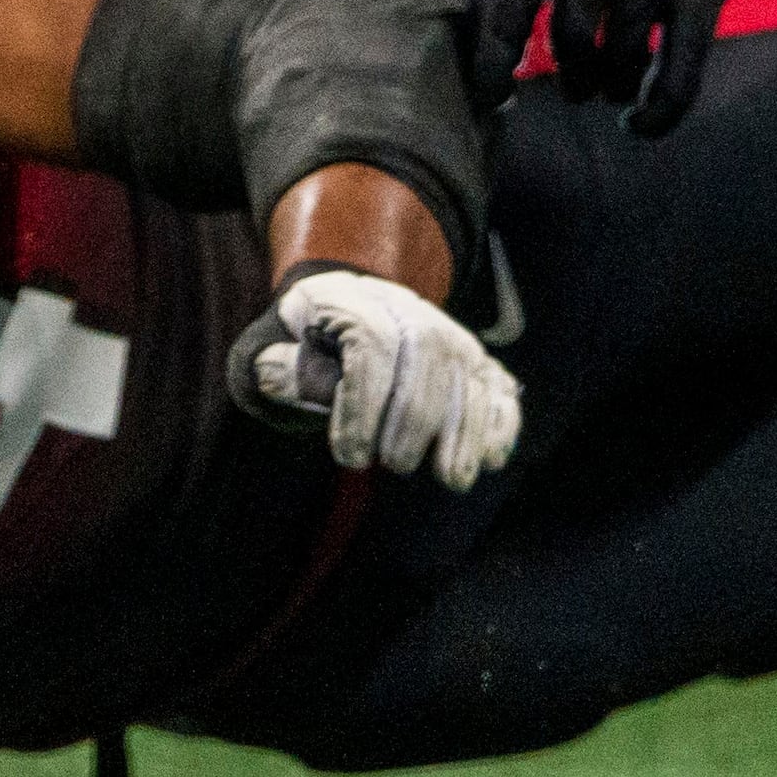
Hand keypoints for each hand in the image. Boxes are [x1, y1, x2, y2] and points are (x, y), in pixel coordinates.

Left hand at [226, 266, 522, 485]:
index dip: (362, 405)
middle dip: (415, 418)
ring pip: (469, 369)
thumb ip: (280, 366)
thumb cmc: (310, 344)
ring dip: (466, 429)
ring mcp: (447, 332)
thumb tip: (275, 374)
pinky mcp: (475, 360)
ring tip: (451, 478)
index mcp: (352, 298)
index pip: (370, 343)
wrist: (349, 315)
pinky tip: (492, 457)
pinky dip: (501, 419)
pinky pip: (497, 382)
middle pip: (427, 353)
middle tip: (394, 464)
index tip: (349, 457)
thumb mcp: (283, 346)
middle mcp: (407, 308)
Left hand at [476, 0, 762, 133]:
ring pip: (622, 53)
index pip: (513, 0)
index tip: (491, 94)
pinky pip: (683, 62)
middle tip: (574, 85)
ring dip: (609, 83)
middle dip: (570, 73)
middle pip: (572, 37)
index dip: (496, 56)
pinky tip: (642, 120)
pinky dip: (662, 104)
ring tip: (606, 88)